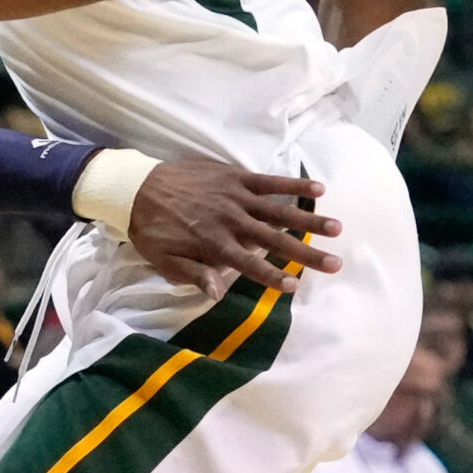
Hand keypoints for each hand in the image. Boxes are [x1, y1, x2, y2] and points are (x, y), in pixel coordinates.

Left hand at [125, 163, 342, 297]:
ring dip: (309, 220)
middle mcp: (230, 221)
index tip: (295, 287)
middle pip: (274, 240)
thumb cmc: (151, 229)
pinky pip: (268, 180)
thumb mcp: (164, 260)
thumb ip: (194, 275)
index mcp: (214, 244)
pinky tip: (318, 190)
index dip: (272, 276)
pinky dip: (292, 184)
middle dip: (306, 253)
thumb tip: (217, 296)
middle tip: (335, 264)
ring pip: (278, 210)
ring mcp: (235, 197)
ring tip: (337, 228)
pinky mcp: (235, 176)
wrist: (135, 187)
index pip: (250, 264)